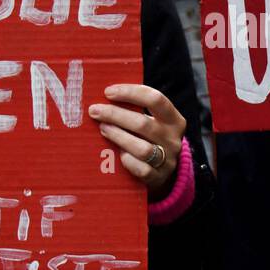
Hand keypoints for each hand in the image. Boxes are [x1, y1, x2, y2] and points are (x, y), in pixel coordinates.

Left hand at [88, 84, 186, 198]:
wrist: (163, 171)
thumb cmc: (149, 139)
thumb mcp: (152, 122)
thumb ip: (135, 111)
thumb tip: (104, 97)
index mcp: (174, 120)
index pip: (155, 99)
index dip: (130, 93)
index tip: (108, 92)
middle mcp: (173, 139)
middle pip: (142, 123)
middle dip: (115, 115)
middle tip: (95, 110)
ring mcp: (167, 160)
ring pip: (141, 148)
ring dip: (118, 136)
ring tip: (102, 128)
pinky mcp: (158, 177)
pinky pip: (140, 168)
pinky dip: (126, 160)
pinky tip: (117, 153)